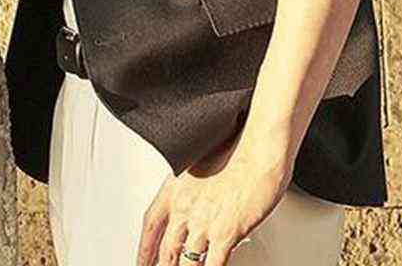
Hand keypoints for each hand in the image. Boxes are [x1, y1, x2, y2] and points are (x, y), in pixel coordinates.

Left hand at [136, 130, 293, 265]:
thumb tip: (198, 203)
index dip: (144, 249)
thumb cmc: (238, 147)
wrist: (259, 147)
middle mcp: (185, 208)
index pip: (151, 226)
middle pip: (166, 249)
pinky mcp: (225, 233)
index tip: (142, 260)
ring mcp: (204, 223)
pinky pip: (213, 264)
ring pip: (187, 262)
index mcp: (175, 189)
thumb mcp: (202, 165)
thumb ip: (195, 189)